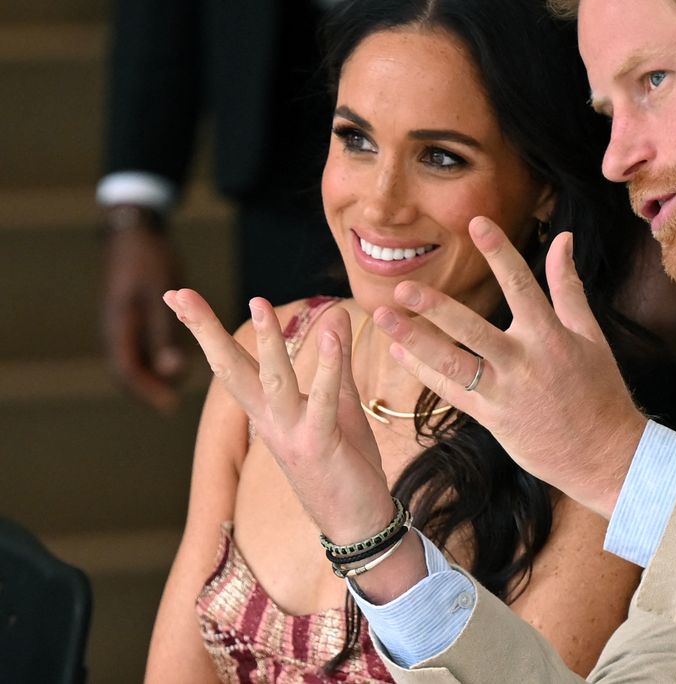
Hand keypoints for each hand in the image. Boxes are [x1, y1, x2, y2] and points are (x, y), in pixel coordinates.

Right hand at [102, 222, 187, 411]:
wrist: (135, 230)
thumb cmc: (150, 259)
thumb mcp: (160, 293)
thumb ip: (165, 331)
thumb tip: (172, 370)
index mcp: (120, 325)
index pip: (127, 370)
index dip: (147, 390)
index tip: (168, 406)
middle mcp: (116, 327)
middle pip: (128, 368)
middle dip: (148, 387)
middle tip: (170, 404)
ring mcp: (121, 320)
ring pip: (134, 356)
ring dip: (151, 373)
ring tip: (174, 386)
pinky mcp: (130, 313)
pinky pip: (139, 343)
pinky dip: (154, 355)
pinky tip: (175, 359)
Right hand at [162, 289, 394, 543]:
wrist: (358, 522)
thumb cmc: (345, 463)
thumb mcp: (339, 404)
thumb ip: (335, 360)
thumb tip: (335, 313)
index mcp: (268, 412)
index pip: (231, 364)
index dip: (204, 330)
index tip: (177, 295)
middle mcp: (271, 422)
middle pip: (230, 369)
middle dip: (204, 331)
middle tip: (177, 293)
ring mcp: (292, 435)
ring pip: (273, 381)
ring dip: (268, 342)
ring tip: (258, 301)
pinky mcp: (320, 444)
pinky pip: (322, 401)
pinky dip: (327, 368)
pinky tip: (332, 336)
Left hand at [375, 216, 647, 517]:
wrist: (603, 454)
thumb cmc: (600, 390)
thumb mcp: (590, 334)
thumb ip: (568, 285)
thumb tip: (564, 238)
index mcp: (551, 336)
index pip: (522, 284)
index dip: (499, 252)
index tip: (477, 222)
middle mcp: (524, 362)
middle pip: (472, 330)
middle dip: (435, 308)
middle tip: (403, 287)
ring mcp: (504, 392)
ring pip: (451, 364)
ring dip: (415, 339)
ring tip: (383, 316)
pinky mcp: (490, 418)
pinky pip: (450, 392)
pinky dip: (422, 371)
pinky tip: (400, 351)